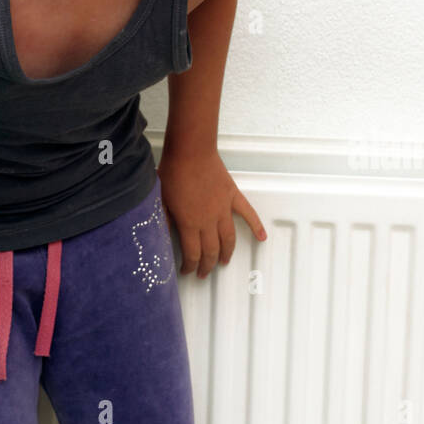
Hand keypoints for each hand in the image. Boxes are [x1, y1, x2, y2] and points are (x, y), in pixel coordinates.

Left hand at [157, 149, 266, 278]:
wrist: (190, 151)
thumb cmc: (172, 172)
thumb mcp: (160, 201)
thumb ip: (164, 221)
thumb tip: (162, 237)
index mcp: (190, 224)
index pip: (192, 254)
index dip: (190, 266)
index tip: (186, 271)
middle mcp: (209, 221)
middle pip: (211, 251)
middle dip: (207, 265)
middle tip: (204, 273)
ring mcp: (223, 210)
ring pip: (228, 239)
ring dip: (227, 253)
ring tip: (224, 262)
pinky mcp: (232, 196)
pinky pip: (248, 214)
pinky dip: (256, 226)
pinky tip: (262, 237)